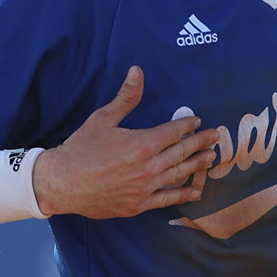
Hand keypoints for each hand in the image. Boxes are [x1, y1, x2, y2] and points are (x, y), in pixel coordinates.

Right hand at [32, 66, 221, 218]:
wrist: (62, 183)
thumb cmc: (81, 149)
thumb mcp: (103, 119)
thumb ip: (126, 97)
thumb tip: (137, 71)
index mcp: (142, 143)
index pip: (173, 132)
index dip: (187, 125)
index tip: (197, 121)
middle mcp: (148, 167)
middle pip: (182, 152)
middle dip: (200, 143)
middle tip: (215, 137)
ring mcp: (145, 188)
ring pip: (179, 175)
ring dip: (197, 165)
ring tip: (212, 158)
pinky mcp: (139, 205)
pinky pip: (167, 199)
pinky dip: (184, 194)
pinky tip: (197, 191)